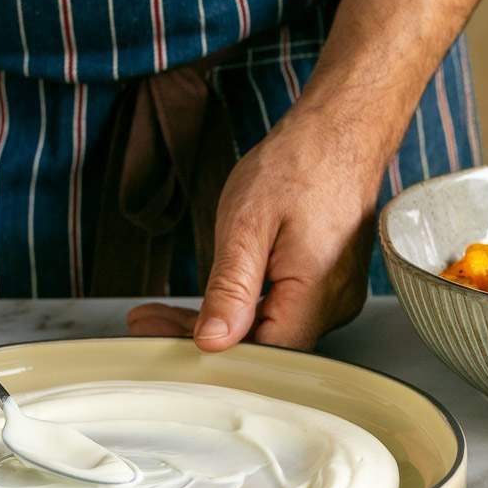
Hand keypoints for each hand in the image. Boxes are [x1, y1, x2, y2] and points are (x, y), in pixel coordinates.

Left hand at [127, 95, 381, 351]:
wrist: (339, 132)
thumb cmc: (299, 164)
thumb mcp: (247, 223)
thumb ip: (231, 287)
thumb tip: (213, 339)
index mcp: (317, 292)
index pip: (260, 353)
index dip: (208, 354)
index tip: (158, 337)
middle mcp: (332, 305)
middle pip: (261, 346)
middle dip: (199, 337)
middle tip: (148, 324)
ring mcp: (331, 299)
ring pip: (266, 331)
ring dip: (215, 324)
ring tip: (162, 315)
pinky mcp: (323, 288)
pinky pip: (278, 313)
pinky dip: (239, 310)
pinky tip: (206, 303)